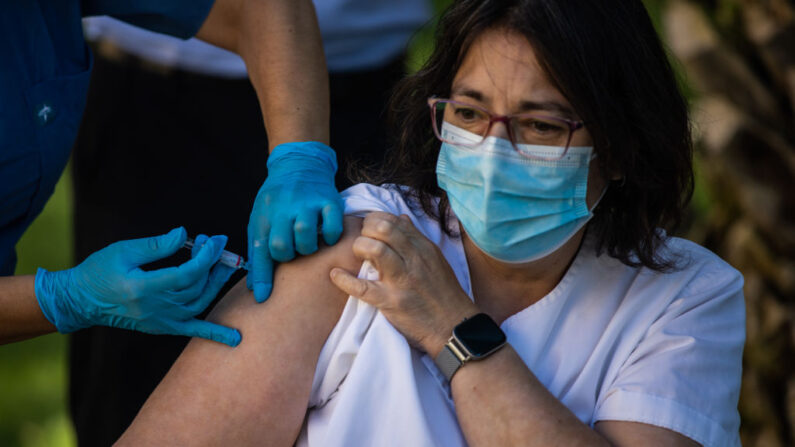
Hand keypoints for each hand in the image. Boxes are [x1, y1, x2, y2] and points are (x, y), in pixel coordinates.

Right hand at [34, 228, 240, 346]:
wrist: (80, 300)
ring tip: (227, 265)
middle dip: (212, 264)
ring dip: (217, 285)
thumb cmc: (100, 271)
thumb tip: (184, 234)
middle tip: (218, 243)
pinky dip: (215, 334)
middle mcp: (153, 308)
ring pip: (199, 304)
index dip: (205, 257)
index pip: (185, 275)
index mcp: (142, 288)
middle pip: (195, 288)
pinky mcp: (161, 327)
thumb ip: (156, 245)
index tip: (214, 240)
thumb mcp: (124, 251)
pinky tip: (236, 338)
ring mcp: (159, 321)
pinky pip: (192, 331)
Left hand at [247, 142, 343, 301]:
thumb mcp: (261, 221)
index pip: (260, 250)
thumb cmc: (277, 201)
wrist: (298, 165)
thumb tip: (257, 291)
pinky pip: (333, 228)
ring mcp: (307, 204)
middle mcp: (284, 209)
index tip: (264, 298)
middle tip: (294, 250)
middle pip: (282, 246)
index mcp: (265, 215)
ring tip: (309, 243)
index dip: (262, 278)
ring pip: (306, 237)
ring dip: (308, 247)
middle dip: (288, 255)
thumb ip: (258, 254)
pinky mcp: (329, 201)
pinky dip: (332, 237)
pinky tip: (327, 235)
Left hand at [329, 212, 476, 355]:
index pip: (394, 221)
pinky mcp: (391, 302)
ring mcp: (401, 280)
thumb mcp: (435, 259)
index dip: (375, 219)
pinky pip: (362, 288)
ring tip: (357, 254)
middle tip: (362, 239)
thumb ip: (416, 238)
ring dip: (359, 247)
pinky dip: (344, 280)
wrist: (453, 326)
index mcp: (423, 248)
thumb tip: (401, 218)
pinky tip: (336, 275)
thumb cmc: (444, 293)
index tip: (369, 227)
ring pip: (375, 250)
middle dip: (366, 229)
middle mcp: (413, 260)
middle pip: (384, 229)